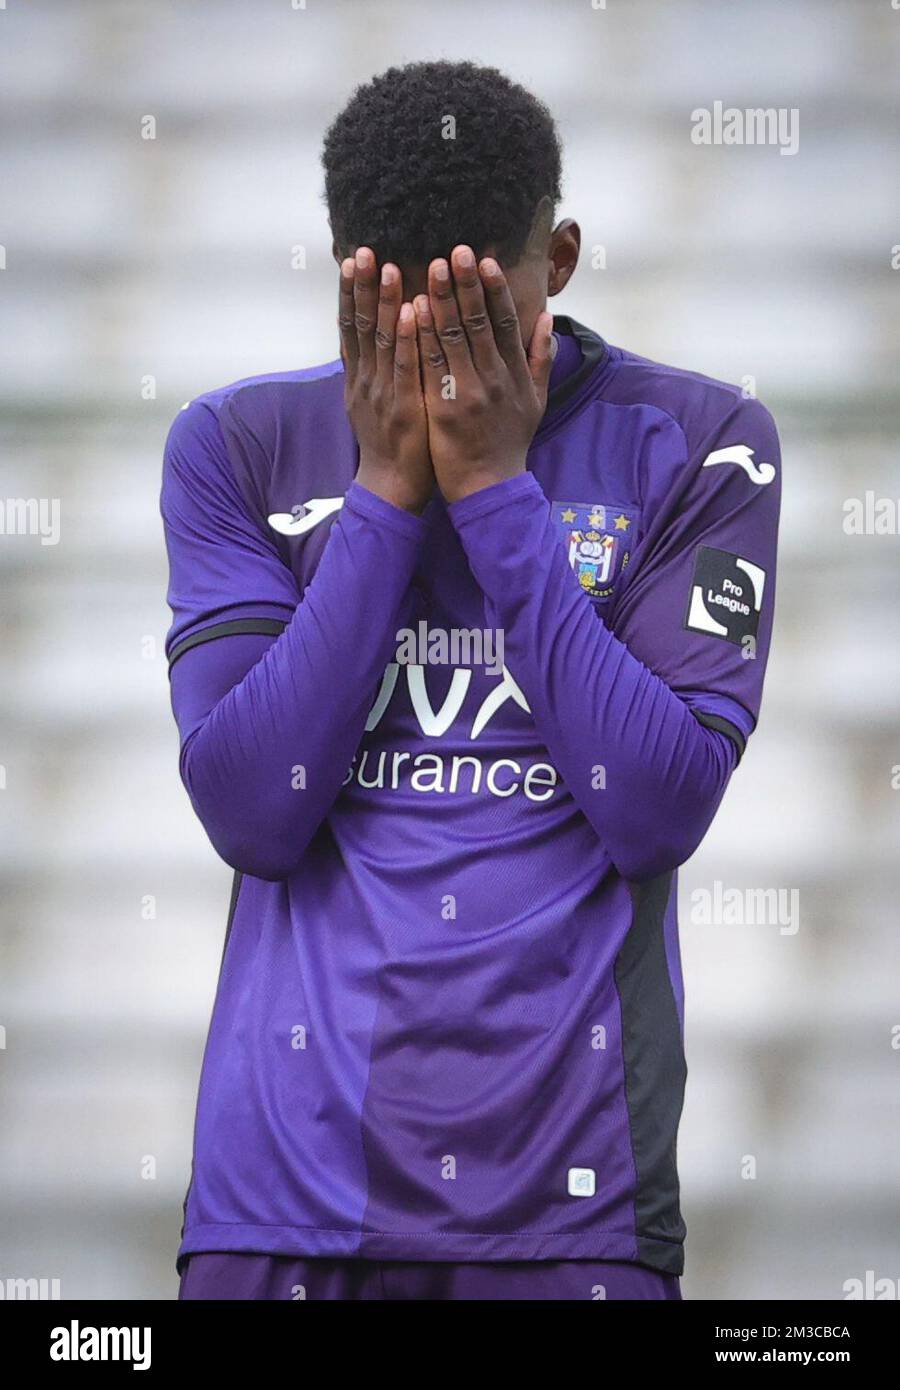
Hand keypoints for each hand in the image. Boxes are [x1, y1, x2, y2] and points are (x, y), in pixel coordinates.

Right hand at [339, 247, 432, 513]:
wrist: (391, 487)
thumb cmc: (390, 444)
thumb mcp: (371, 403)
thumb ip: (372, 369)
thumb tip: (367, 339)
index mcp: (359, 377)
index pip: (351, 326)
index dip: (351, 292)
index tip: (352, 258)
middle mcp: (365, 380)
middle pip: (361, 325)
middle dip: (362, 286)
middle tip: (363, 250)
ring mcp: (383, 393)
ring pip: (382, 340)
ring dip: (385, 302)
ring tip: (386, 267)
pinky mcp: (404, 407)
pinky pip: (405, 367)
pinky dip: (407, 338)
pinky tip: (412, 311)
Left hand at [413, 247, 553, 503]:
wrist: (489, 487)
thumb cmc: (510, 443)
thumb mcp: (536, 401)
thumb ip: (541, 359)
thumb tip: (547, 319)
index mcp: (515, 374)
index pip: (507, 322)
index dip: (496, 290)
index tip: (486, 261)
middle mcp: (494, 379)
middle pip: (479, 323)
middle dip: (466, 284)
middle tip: (454, 250)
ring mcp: (468, 393)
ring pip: (453, 338)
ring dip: (441, 300)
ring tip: (431, 268)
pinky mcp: (444, 408)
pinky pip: (431, 365)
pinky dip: (423, 336)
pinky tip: (413, 310)